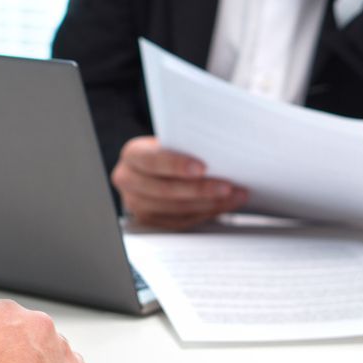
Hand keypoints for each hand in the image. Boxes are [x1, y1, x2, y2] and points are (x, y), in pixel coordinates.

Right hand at [111, 136, 248, 229]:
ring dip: (209, 204)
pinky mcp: (150, 220)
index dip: (176, 165)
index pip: (151, 160)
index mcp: (132, 155)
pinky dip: (205, 213)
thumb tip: (219, 151)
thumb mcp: (173, 141)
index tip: (203, 167)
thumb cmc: (170, 150)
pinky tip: (224, 205)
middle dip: (199, 190)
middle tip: (228, 186)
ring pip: (175, 209)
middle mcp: (128, 180)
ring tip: (234, 196)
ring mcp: (136, 204)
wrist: (156, 168)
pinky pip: (181, 221)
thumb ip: (187, 145)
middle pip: (164, 190)